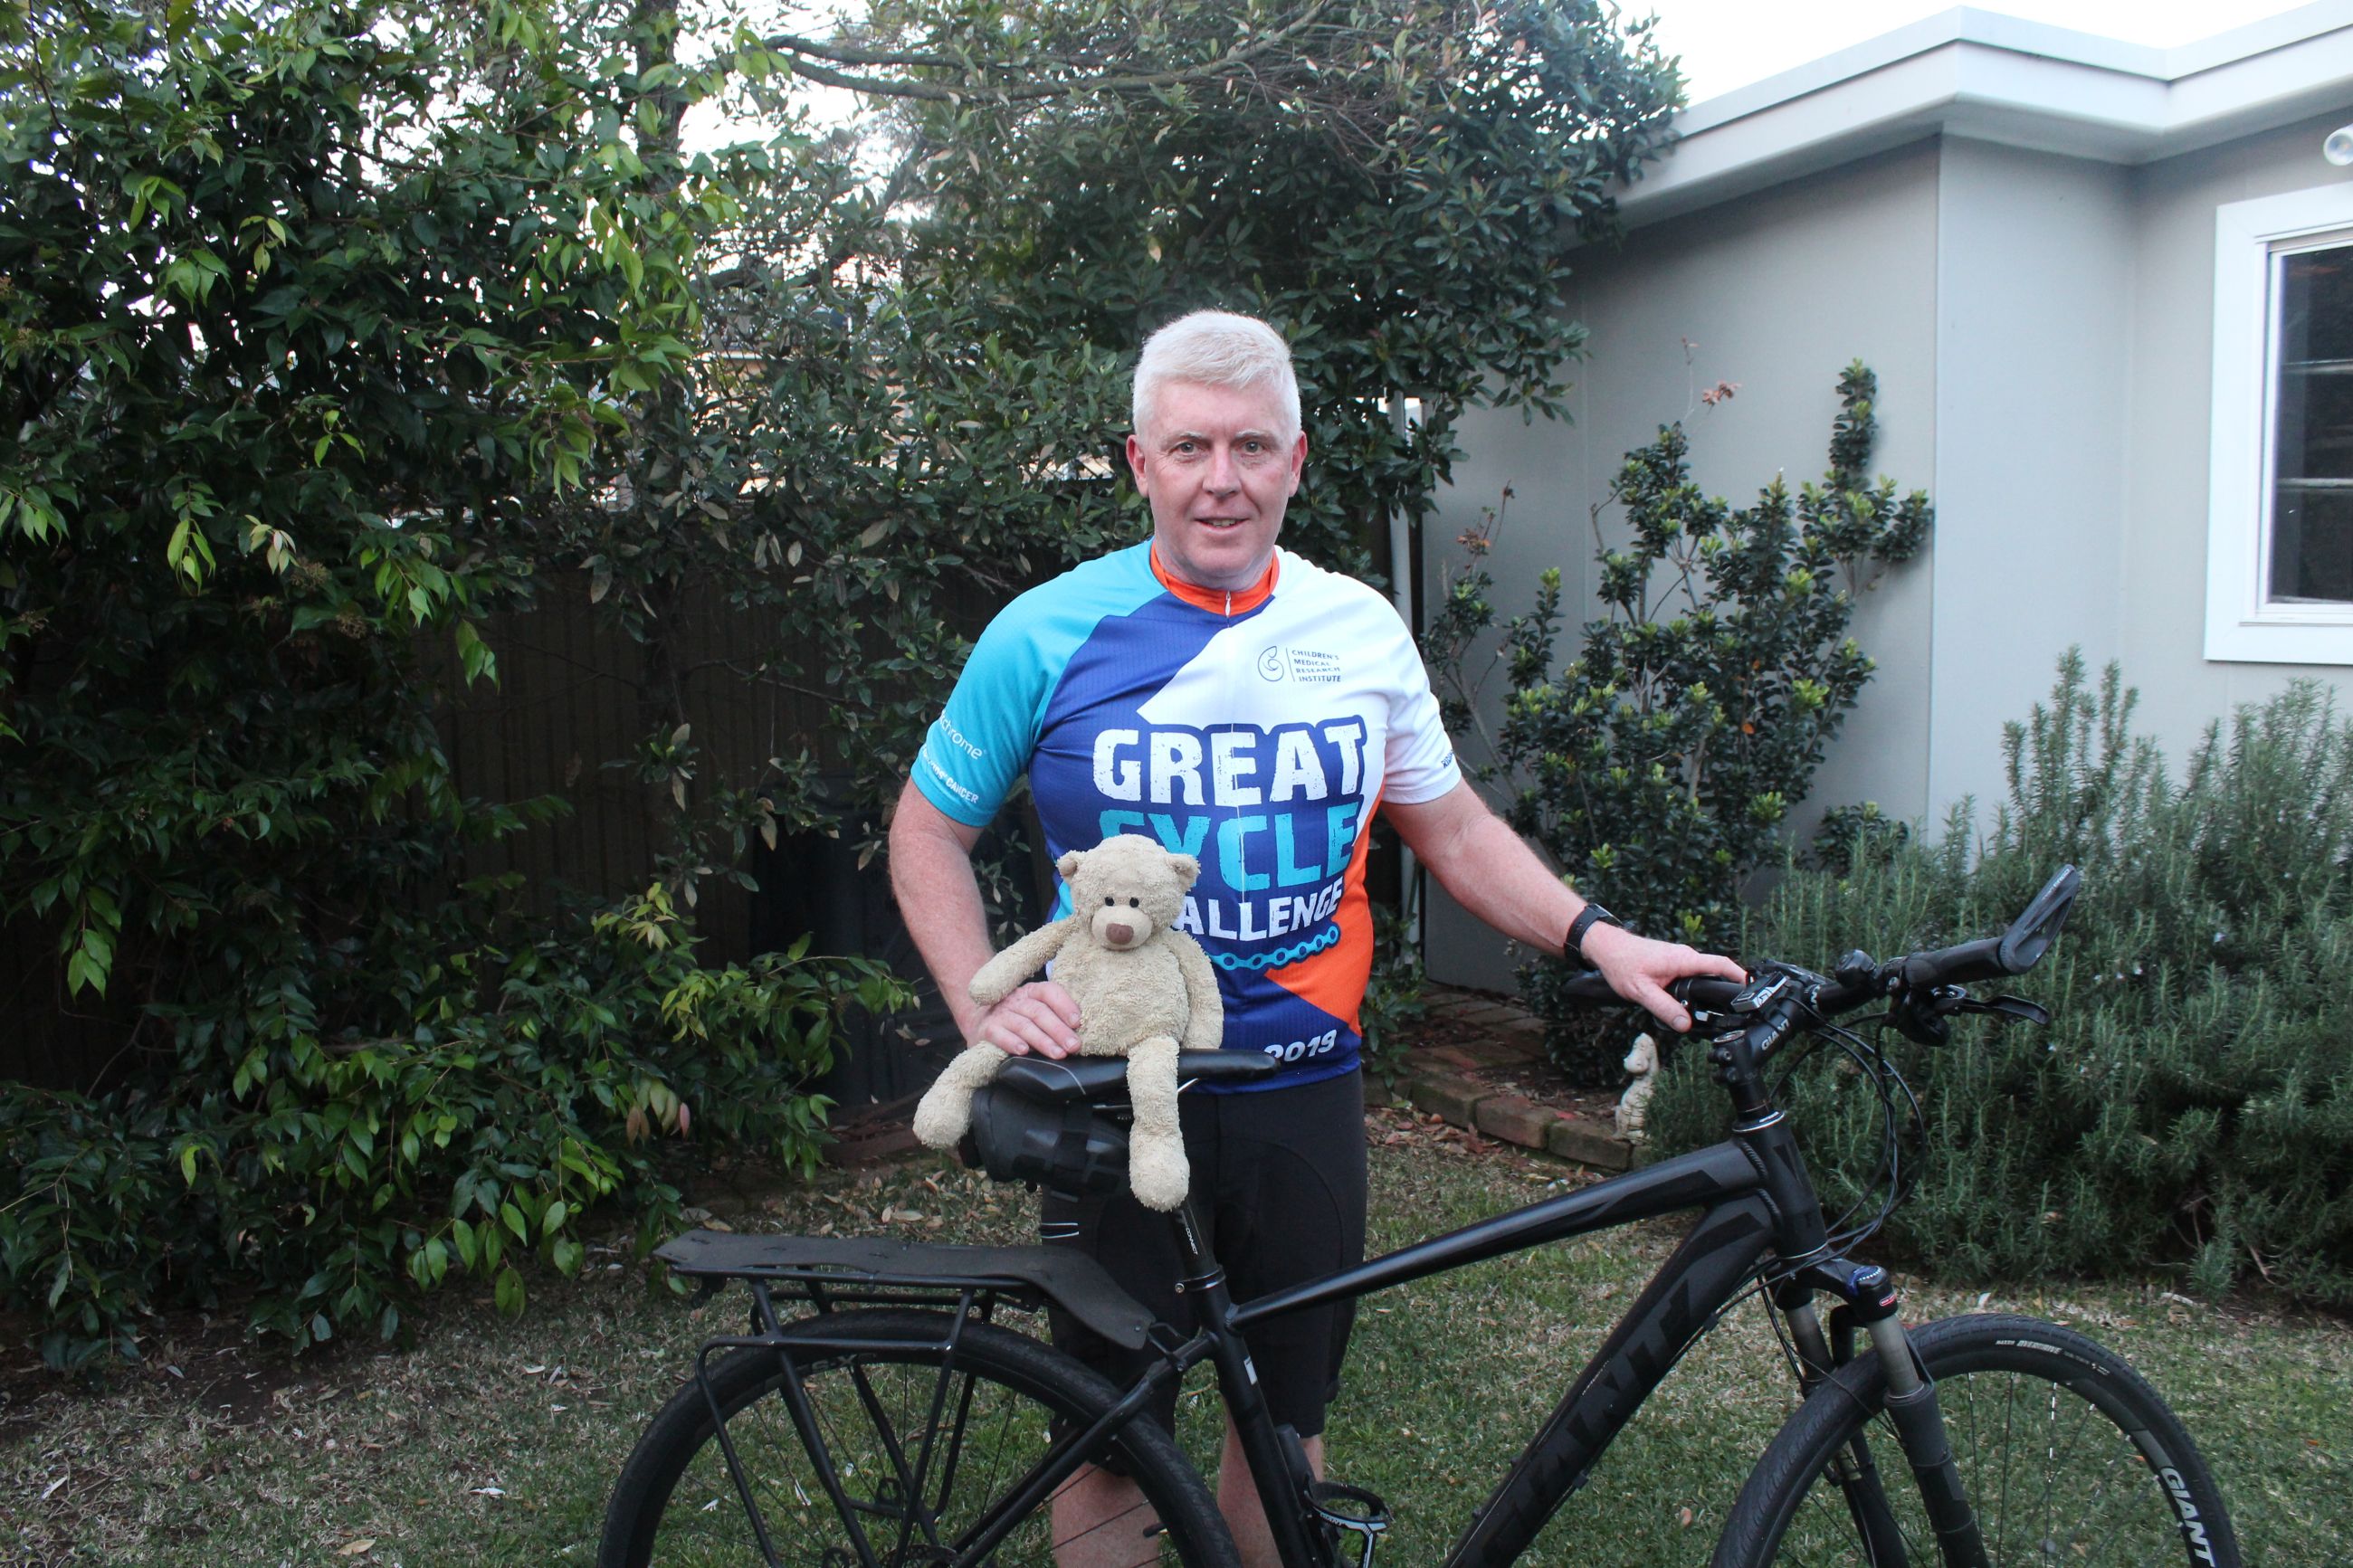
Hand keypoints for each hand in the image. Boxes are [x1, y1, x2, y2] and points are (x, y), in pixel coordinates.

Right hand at [968, 980, 1083, 1058]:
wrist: (979, 1022)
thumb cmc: (1017, 1019)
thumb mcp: (1035, 1012)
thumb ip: (1054, 1016)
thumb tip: (1079, 1032)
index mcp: (1031, 992)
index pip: (1049, 992)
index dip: (1065, 1005)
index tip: (1078, 1022)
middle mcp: (1016, 999)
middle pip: (1039, 1012)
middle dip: (1059, 1030)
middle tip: (1073, 1046)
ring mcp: (1000, 1013)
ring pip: (1024, 1025)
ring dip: (1042, 1040)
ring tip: (1058, 1054)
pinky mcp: (986, 1029)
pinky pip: (999, 1034)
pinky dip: (1011, 1042)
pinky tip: (1023, 1051)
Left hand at [1580, 923, 1745, 1033]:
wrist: (1607, 948)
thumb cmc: (1621, 964)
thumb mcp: (1642, 991)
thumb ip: (1664, 1008)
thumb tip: (1685, 1024)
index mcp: (1684, 960)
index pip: (1721, 965)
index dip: (1739, 976)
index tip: (1752, 989)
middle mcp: (1686, 956)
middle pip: (1715, 972)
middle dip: (1726, 990)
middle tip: (1734, 1011)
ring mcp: (1680, 958)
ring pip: (1702, 975)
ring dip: (1709, 990)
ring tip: (1715, 1011)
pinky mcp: (1673, 962)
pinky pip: (1692, 975)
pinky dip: (1697, 988)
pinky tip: (1692, 1003)